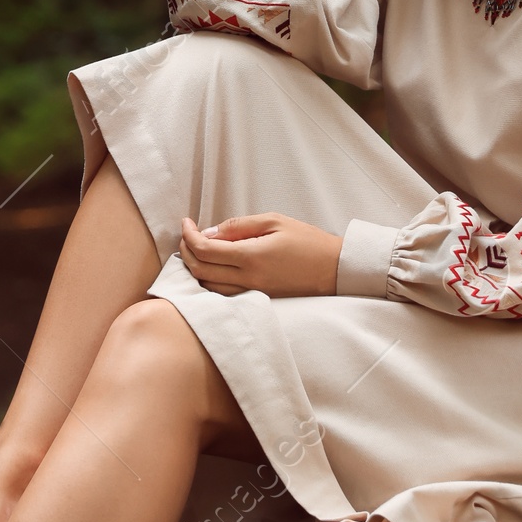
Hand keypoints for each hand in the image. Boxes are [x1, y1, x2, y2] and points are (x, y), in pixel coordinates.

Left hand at [180, 213, 341, 297]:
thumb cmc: (307, 241)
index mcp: (251, 257)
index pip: (205, 250)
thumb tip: (209, 233)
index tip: (186, 223)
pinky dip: (210, 280)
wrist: (335, 269)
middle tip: (187, 235)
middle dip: (186, 251)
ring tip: (197, 249)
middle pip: (200, 270)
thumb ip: (238, 226)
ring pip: (208, 286)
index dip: (188, 236)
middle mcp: (248, 279)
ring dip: (195, 268)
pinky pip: (223, 293)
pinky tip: (212, 266)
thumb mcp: (274, 221)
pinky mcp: (257, 300)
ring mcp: (252, 293)